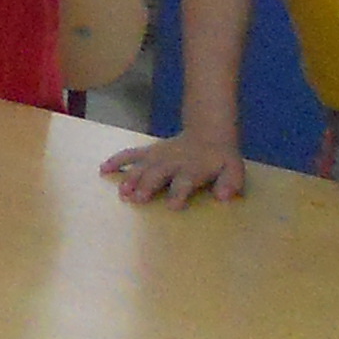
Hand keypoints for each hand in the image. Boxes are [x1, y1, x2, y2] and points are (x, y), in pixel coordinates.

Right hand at [104, 130, 245, 206]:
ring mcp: (159, 156)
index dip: (179, 193)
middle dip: (147, 185)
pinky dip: (117, 160)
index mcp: (193, 169)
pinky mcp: (150, 151)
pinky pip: (131, 154)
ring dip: (131, 178)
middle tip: (136, 198)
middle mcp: (173, 162)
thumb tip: (224, 196)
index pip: (185, 182)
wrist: (209, 133)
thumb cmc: (220, 158)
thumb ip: (230, 183)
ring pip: (142, 166)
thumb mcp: (234, 171)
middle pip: (157, 174)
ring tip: (122, 191)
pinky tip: (104, 169)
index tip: (173, 206)